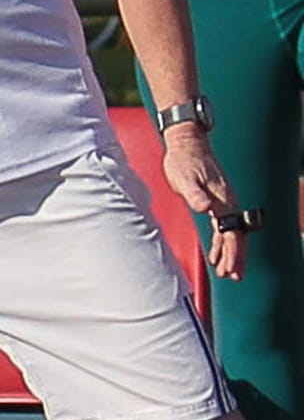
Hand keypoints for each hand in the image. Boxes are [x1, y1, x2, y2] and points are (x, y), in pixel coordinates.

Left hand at [162, 122, 253, 278]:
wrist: (186, 143)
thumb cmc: (184, 160)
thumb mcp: (185, 177)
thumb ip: (194, 193)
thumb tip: (204, 207)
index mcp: (222, 199)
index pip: (232, 232)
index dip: (232, 252)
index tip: (230, 269)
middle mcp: (227, 201)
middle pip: (236, 235)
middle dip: (236, 257)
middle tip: (233, 276)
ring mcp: (223, 201)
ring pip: (231, 232)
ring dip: (229, 252)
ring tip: (226, 271)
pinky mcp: (216, 200)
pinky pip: (223, 226)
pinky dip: (221, 241)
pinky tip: (216, 253)